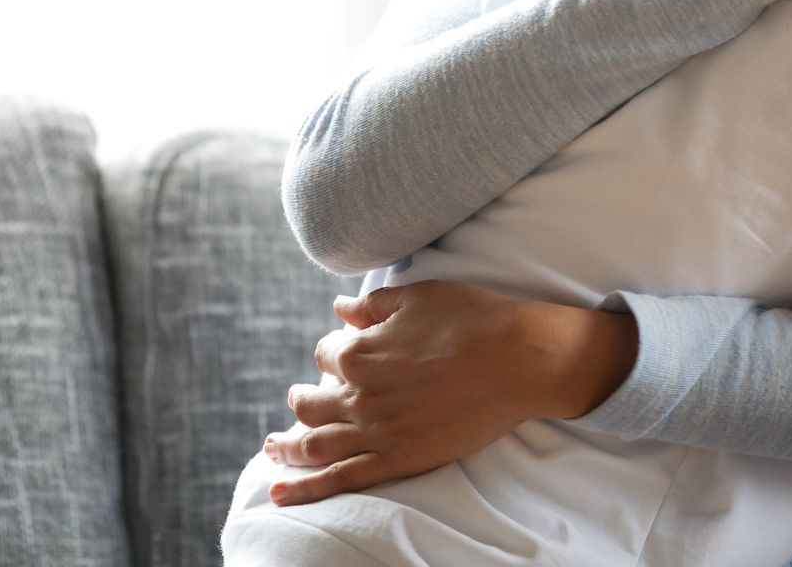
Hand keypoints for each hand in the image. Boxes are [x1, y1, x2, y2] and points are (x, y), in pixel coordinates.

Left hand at [261, 280, 637, 505]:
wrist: (517, 359)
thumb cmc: (472, 319)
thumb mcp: (418, 298)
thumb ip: (373, 306)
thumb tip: (340, 308)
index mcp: (359, 352)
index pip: (328, 353)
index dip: (336, 349)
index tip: (346, 350)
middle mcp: (357, 395)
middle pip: (312, 402)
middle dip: (302, 400)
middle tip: (298, 401)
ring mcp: (375, 432)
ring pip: (315, 444)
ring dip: (287, 446)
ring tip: (273, 447)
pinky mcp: (396, 460)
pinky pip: (339, 479)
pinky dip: (304, 488)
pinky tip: (278, 493)